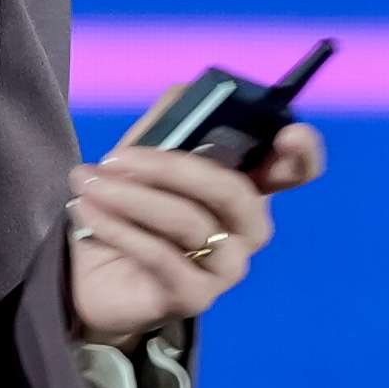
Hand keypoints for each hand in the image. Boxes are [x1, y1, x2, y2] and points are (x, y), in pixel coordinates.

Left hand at [65, 113, 326, 348]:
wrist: (93, 278)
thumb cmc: (129, 212)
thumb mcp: (144, 159)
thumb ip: (168, 123)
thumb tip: (185, 90)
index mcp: (247, 188)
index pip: (295, 171)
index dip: (301, 152)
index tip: (289, 133)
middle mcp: (247, 231)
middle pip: (233, 192)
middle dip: (172, 167)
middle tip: (118, 157)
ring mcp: (226, 268)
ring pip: (189, 222)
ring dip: (129, 196)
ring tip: (87, 182)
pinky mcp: (195, 298)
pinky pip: (161, 257)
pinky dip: (119, 228)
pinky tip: (86, 210)